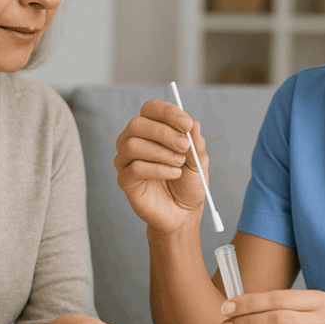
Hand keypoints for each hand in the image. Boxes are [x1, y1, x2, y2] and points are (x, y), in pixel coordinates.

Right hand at [114, 99, 208, 234]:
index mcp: (152, 129)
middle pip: (138, 124)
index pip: (151, 109)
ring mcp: (126, 160)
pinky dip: (158, 169)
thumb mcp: (199, 161)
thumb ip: (196, 143)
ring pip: (133, 145)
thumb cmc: (188, 183)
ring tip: (179, 164)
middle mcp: (134, 140)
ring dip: (161, 152)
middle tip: (184, 146)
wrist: (183, 214)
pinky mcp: (125, 180)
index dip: (168, 113)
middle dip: (164, 133)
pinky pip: (135, 168)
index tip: (186, 124)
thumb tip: (194, 124)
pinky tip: (173, 174)